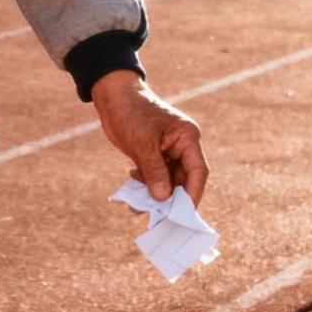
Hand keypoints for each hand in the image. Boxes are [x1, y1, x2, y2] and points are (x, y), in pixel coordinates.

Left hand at [91, 71, 208, 204]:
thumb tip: (164, 198)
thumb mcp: (143, 144)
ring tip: (137, 206)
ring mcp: (167, 151)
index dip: (192, 194)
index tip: (182, 213)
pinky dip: (145, 186)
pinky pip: (155, 177)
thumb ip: (154, 171)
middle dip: (170, 198)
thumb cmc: (131, 113)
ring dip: (155, 195)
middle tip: (157, 216)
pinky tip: (133, 190)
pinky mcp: (153, 154)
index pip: (198, 171)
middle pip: (183, 180)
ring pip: (167, 181)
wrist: (112, 96)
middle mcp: (181, 146)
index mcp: (187, 137)